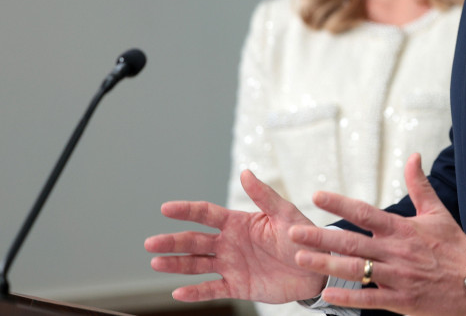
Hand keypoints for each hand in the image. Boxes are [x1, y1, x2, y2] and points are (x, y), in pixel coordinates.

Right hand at [144, 169, 327, 303]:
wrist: (315, 266)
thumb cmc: (302, 235)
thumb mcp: (285, 214)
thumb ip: (264, 196)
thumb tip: (245, 172)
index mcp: (238, 223)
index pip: (207, 214)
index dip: (186, 211)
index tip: (166, 208)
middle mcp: (229, 243)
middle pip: (195, 241)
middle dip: (173, 241)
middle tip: (150, 243)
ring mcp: (231, 265)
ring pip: (197, 264)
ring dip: (176, 264)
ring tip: (156, 262)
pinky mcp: (237, 286)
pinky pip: (212, 289)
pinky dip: (196, 292)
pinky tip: (178, 292)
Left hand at [289, 153, 465, 315]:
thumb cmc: (455, 247)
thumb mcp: (438, 213)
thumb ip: (419, 185)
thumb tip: (413, 155)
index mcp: (403, 229)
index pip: (366, 212)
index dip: (340, 203)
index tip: (317, 195)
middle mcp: (397, 252)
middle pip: (352, 242)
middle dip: (321, 237)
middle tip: (294, 232)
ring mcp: (398, 277)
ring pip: (355, 270)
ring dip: (326, 265)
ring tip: (302, 259)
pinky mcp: (402, 300)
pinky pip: (370, 300)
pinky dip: (348, 298)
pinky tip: (326, 295)